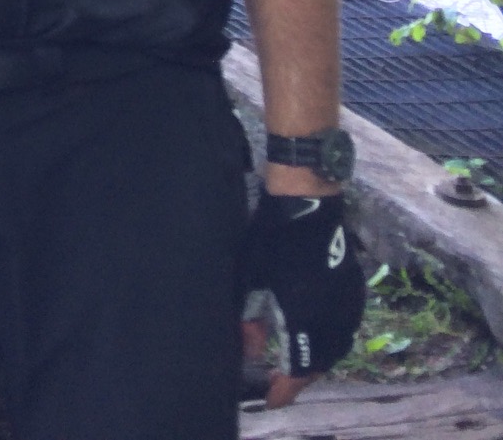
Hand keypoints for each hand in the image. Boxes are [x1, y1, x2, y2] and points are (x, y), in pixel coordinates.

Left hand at [242, 192, 364, 407]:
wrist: (308, 204)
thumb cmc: (272, 238)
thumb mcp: (252, 279)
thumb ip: (250, 319)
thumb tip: (250, 352)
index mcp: (305, 317)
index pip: (298, 367)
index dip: (286, 389)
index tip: (272, 401)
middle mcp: (333, 317)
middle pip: (322, 362)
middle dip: (302, 377)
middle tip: (283, 384)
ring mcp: (349, 303)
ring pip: (338, 347)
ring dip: (319, 360)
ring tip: (299, 364)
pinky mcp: (355, 290)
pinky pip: (347, 328)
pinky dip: (333, 341)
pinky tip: (319, 337)